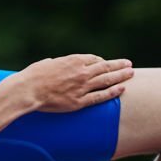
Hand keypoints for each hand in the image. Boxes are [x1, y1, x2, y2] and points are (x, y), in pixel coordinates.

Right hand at [16, 54, 133, 111]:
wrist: (28, 90)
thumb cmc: (32, 76)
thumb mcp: (44, 64)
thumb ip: (52, 63)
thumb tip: (52, 62)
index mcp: (73, 60)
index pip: (94, 59)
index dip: (102, 61)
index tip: (106, 64)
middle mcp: (81, 72)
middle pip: (105, 67)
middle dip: (118, 65)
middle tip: (129, 64)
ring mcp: (82, 87)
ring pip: (107, 80)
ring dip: (121, 76)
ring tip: (131, 74)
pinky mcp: (79, 101)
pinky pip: (100, 96)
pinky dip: (112, 92)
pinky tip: (122, 89)